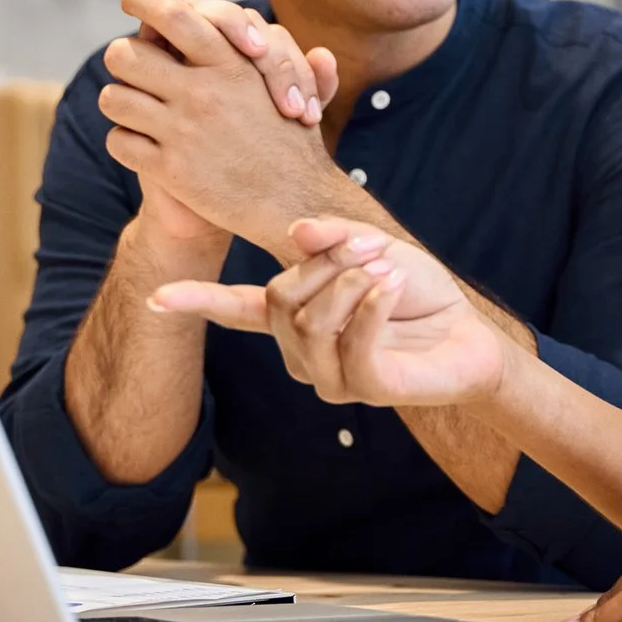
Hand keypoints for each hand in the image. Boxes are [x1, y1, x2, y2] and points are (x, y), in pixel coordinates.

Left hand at [99, 0, 348, 252]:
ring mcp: (185, 130)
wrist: (296, 202)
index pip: (171, 13)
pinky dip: (127, 144)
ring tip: (140, 113)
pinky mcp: (171, 169)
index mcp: (232, 62)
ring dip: (122, 104)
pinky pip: (119, 141)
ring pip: (114, 98)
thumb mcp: (278, 77)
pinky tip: (147, 148)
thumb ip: (231, 29)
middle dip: (126, 62)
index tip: (131, 2)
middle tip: (138, 73)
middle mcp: (205, 90)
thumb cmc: (288, 135)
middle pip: (124, 53)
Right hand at [150, 217, 509, 407]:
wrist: (466, 335)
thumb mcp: (374, 248)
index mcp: (294, 317)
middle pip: (279, 297)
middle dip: (325, 263)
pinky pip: (352, 345)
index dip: (195, 301)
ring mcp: (329, 376)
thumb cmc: (415, 293)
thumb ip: (335, 238)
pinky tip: (393, 288)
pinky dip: (372, 307)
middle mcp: (301, 351)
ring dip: (351, 284)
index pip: (234, 310)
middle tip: (372, 248)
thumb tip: (295, 231)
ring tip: (388, 269)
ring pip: (310, 322)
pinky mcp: (365, 390)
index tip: (155, 296)